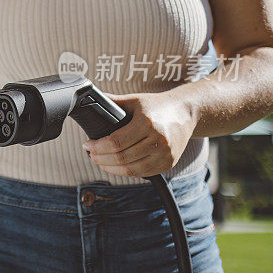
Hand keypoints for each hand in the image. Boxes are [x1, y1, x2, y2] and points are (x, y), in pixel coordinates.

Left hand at [82, 92, 196, 177]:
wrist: (185, 112)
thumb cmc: (156, 105)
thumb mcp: (134, 100)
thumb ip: (112, 102)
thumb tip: (88, 99)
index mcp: (147, 123)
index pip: (116, 142)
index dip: (97, 147)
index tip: (87, 145)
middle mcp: (158, 140)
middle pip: (122, 157)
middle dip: (101, 158)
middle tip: (91, 154)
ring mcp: (165, 154)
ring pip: (131, 169)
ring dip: (111, 168)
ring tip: (100, 161)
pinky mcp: (168, 163)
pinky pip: (142, 173)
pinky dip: (126, 172)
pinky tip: (116, 166)